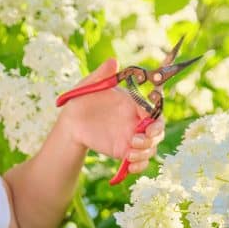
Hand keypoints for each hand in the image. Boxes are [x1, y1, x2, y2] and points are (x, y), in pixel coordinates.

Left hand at [58, 58, 165, 174]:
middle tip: (137, 141)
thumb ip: (102, 74)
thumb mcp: (89, 85)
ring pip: (150, 147)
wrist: (71, 123)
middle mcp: (136, 120)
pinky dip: (139, 166)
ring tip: (129, 155)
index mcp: (133, 103)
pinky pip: (139, 161)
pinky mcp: (124, 151)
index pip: (153, 111)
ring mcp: (132, 137)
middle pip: (157, 130)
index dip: (155, 120)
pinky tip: (130, 167)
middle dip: (153, 138)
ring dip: (145, 153)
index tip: (147, 127)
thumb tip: (113, 61)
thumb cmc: (81, 99)